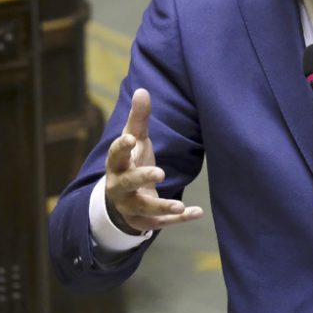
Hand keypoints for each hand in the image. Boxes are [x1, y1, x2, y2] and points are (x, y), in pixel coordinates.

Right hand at [104, 88, 203, 233]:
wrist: (119, 200)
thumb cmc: (130, 162)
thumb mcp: (133, 140)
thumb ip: (138, 118)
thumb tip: (142, 90)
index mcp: (116, 164)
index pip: (115, 155)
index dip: (121, 147)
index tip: (130, 138)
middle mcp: (120, 187)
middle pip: (128, 183)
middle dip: (142, 178)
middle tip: (160, 173)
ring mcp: (131, 206)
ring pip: (144, 208)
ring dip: (161, 206)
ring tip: (178, 204)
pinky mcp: (143, 222)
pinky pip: (161, 223)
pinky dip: (179, 220)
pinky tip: (196, 212)